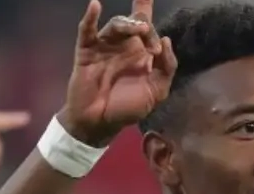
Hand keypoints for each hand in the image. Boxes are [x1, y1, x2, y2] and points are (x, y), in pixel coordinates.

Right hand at [59, 0, 176, 145]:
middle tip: (149, 38)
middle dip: (144, 26)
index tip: (157, 44)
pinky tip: (95, 5)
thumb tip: (166, 41)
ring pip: (116, 26)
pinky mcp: (87, 51)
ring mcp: (105, 47)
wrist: (101, 123)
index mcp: (142, 54)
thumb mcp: (156, 91)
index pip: (148, 28)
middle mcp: (124, 46)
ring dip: (128, 24)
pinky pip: (86, 31)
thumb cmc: (128, 108)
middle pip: (135, 23)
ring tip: (138, 29)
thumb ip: (167, 68)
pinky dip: (90, 17)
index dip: (152, 20)